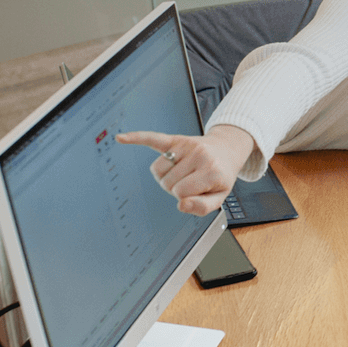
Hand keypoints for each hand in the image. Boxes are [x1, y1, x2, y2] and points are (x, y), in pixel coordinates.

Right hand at [116, 125, 254, 215]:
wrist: (226, 150)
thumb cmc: (220, 177)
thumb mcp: (219, 197)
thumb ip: (202, 208)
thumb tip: (181, 205)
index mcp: (212, 172)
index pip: (181, 194)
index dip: (185, 197)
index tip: (196, 191)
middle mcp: (200, 155)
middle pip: (167, 182)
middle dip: (175, 187)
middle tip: (191, 181)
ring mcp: (187, 145)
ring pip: (157, 170)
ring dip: (165, 176)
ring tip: (181, 172)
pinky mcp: (176, 139)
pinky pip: (152, 138)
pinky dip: (136, 138)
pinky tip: (121, 138)